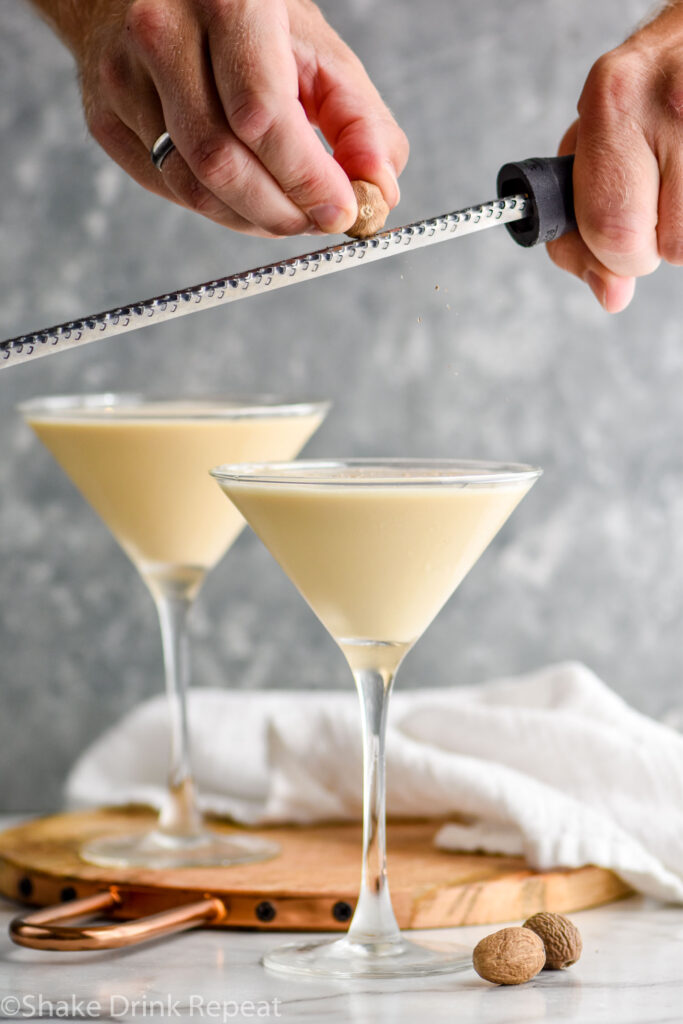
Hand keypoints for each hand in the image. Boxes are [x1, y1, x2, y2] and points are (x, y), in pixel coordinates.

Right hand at [73, 0, 407, 235]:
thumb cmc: (242, 19)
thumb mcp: (316, 48)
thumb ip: (359, 120)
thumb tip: (378, 190)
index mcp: (224, 2)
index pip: (261, 116)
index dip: (305, 178)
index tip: (341, 210)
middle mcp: (161, 34)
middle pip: (220, 161)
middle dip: (280, 210)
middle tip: (317, 221)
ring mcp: (121, 79)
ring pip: (191, 186)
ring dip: (251, 219)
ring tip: (288, 213)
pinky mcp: (104, 119)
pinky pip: (167, 189)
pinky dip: (216, 208)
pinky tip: (244, 194)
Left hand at [547, 1, 682, 311]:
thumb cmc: (643, 93)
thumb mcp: (594, 138)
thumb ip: (582, 222)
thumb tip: (611, 295)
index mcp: (614, 102)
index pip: (610, 228)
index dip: (615, 253)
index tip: (621, 239)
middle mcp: (672, 104)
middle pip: (664, 244)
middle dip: (653, 247)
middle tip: (657, 207)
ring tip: (680, 177)